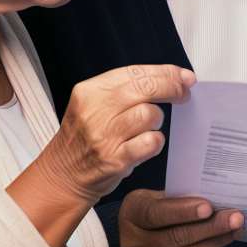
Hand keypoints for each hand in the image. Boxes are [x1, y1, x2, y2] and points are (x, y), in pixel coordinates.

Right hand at [44, 64, 195, 201]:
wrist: (62, 174)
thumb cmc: (86, 138)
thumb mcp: (94, 105)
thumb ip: (127, 89)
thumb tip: (173, 78)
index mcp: (90, 91)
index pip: (136, 72)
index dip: (166, 72)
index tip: (184, 77)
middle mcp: (95, 111)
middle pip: (146, 88)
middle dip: (172, 88)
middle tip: (184, 94)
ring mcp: (104, 136)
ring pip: (150, 114)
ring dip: (157, 120)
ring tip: (147, 127)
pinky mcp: (114, 159)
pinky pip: (151, 142)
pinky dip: (155, 142)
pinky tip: (147, 144)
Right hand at [119, 190, 245, 246]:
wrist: (133, 237)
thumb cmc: (155, 210)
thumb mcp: (158, 196)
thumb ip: (180, 198)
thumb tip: (217, 198)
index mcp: (133, 213)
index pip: (157, 214)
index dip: (183, 211)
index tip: (209, 207)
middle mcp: (133, 241)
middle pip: (176, 237)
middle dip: (210, 227)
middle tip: (236, 218)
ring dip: (215, 242)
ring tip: (236, 229)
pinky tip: (220, 242)